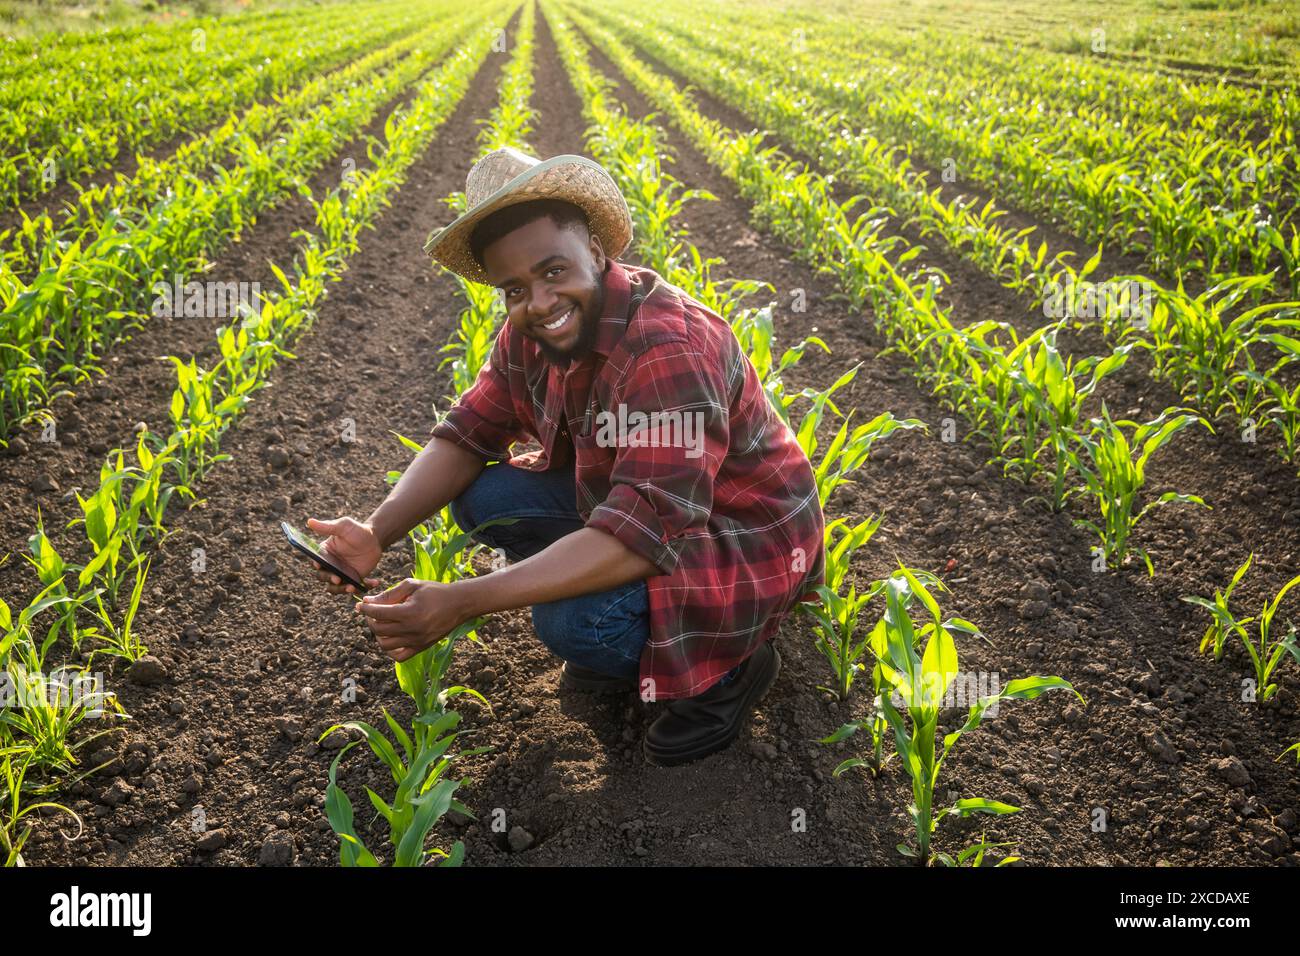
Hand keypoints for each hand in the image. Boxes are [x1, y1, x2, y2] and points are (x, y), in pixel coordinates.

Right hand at [305, 516, 382, 594]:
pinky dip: (363, 587)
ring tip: (352, 587)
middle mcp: (330, 566)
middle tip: (338, 578)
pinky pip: (355, 588)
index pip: (316, 561)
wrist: (374, 540)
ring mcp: (341, 574)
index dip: (317, 565)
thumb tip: (309, 522)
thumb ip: (328, 526)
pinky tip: (374, 582)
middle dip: (329, 579)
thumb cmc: (356, 530)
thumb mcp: (344, 526)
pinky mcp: (353, 580)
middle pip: (323, 577)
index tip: (321, 565)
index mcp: (324, 553)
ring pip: (336, 588)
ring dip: (342, 590)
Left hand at [354, 578, 468, 661]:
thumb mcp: (412, 586)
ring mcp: (417, 641)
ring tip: (382, 624)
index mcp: (409, 612)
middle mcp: (412, 629)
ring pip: (385, 645)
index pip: (378, 613)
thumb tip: (368, 602)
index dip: (366, 608)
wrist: (459, 604)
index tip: (361, 604)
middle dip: (370, 620)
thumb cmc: (435, 591)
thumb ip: (389, 594)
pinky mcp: (421, 648)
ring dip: (378, 635)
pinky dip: (390, 649)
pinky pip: (398, 656)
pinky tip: (391, 637)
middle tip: (372, 612)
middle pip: (378, 630)